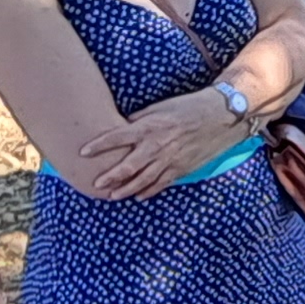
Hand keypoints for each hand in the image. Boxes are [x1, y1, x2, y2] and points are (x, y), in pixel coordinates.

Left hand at [74, 89, 251, 201]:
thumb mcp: (161, 107)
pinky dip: (149, 191)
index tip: (83, 152)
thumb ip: (141, 120)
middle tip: (96, 184)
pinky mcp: (182, 169)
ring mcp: (170, 160)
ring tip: (113, 196)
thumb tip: (123, 128)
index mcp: (149, 127)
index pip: (117, 137)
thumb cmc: (190, 107)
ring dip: (126, 189)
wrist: (221, 117)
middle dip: (110, 177)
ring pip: (143, 180)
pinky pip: (161, 184)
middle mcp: (157, 146)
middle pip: (128, 166)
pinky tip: (138, 196)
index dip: (98, 145)